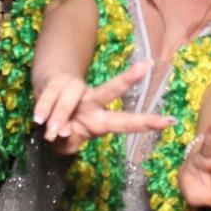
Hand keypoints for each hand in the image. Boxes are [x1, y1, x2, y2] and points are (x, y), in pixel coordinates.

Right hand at [34, 61, 173, 154]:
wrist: (43, 107)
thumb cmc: (63, 129)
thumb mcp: (66, 144)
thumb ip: (67, 142)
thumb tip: (61, 132)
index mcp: (100, 120)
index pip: (125, 122)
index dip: (145, 123)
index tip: (170, 121)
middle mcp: (92, 102)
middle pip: (110, 89)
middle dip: (127, 79)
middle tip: (145, 66)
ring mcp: (74, 91)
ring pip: (73, 92)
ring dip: (61, 114)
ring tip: (53, 132)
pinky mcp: (54, 83)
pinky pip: (50, 96)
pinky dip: (44, 110)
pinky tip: (40, 120)